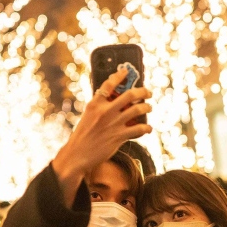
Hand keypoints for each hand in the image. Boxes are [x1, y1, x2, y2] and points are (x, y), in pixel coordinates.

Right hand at [53, 68, 151, 203]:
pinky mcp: (119, 137)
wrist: (77, 154)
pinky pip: (139, 129)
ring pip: (137, 110)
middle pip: (130, 95)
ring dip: (146, 108)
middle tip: (148, 93)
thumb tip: (116, 102)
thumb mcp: (88, 116)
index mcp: (95, 104)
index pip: (108, 85)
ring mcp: (113, 124)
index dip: (118, 76)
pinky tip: (147, 128)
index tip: (125, 71)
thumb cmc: (82, 136)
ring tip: (148, 108)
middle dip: (143, 92)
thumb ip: (100, 108)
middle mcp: (105, 111)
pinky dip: (146, 128)